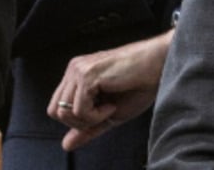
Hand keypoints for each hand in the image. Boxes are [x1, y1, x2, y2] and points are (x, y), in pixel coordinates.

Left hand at [48, 31, 173, 150]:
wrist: (157, 68)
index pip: (57, 108)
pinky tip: (112, 104)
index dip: (76, 121)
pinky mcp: (86, 75)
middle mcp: (73, 70)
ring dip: (89, 119)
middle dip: (79, 122)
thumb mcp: (109, 115)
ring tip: (110, 107)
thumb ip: (87, 128)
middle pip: (56, 111)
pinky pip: (79, 109)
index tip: (100, 114)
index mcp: (76, 76)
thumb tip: (66, 146)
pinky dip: (97, 115)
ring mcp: (78, 70)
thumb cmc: (138, 87)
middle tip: (104, 113)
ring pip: (64, 112)